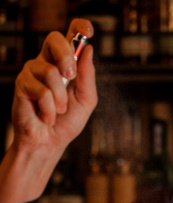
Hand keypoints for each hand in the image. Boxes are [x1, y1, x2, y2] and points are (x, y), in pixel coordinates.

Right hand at [0, 19, 96, 202]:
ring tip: (59, 111)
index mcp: (64, 65)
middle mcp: (47, 63)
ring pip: (50, 72)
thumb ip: (88, 77)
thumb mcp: (86, 101)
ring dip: (60, 99)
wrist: (50, 142)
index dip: (78, 28)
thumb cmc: (67, 123)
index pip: (69, 38)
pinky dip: (50, 109)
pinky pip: (41, 91)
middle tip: (71, 77)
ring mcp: (32, 72)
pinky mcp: (21, 85)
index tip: (87, 29)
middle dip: (66, 57)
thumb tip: (88, 51)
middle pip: (54, 39)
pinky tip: (46, 116)